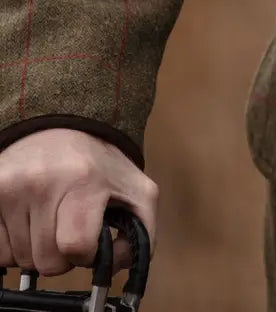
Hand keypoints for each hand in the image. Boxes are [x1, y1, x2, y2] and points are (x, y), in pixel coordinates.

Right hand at [0, 128, 156, 276]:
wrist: (62, 128)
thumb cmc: (99, 164)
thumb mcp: (137, 189)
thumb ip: (142, 232)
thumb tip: (115, 267)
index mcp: (84, 180)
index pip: (75, 247)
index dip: (86, 253)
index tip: (89, 239)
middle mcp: (42, 182)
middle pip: (46, 261)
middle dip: (61, 253)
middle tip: (68, 225)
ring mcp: (10, 188)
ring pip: (20, 259)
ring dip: (36, 248)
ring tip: (49, 217)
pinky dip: (12, 244)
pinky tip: (27, 219)